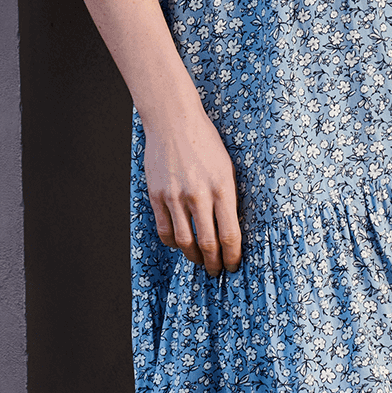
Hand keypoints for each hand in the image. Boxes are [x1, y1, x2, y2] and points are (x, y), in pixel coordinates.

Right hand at [143, 105, 242, 275]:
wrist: (174, 121)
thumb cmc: (205, 142)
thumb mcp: (227, 167)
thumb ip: (229, 197)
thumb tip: (231, 229)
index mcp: (221, 187)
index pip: (230, 235)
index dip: (233, 257)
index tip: (234, 265)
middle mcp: (199, 194)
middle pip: (208, 244)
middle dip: (215, 264)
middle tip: (218, 271)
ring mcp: (175, 196)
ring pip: (185, 242)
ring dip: (194, 258)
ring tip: (200, 261)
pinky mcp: (157, 195)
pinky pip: (165, 230)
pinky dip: (174, 243)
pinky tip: (180, 243)